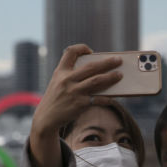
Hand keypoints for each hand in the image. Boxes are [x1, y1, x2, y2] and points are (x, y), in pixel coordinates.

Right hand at [29, 44, 121, 166]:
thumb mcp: (58, 82)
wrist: (46, 118)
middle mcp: (66, 80)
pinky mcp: (79, 104)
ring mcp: (73, 92)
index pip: (70, 52)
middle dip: (107, 63)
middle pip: (90, 67)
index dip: (82, 48)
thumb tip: (98, 72)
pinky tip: (113, 97)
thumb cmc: (56, 98)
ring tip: (120, 75)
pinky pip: (97, 99)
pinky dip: (107, 98)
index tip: (91, 51)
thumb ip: (72, 75)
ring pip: (96, 81)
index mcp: (60, 71)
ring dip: (110, 77)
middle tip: (118, 60)